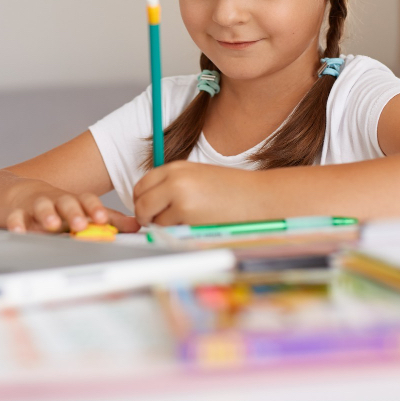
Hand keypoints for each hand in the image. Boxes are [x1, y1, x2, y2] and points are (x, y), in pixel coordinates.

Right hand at [5, 181, 139, 233]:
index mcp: (74, 201)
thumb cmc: (57, 207)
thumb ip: (109, 219)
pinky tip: (19, 231)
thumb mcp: (82, 211)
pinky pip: (15, 217)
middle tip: (80, 224)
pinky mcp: (17, 212)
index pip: (87, 201)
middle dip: (74, 213)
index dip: (95, 209)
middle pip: (66, 202)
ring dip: (47, 214)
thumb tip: (138, 225)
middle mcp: (57, 200)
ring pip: (42, 206)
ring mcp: (36, 205)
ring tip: (52, 224)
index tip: (102, 219)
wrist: (18, 193)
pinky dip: (17, 223)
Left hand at [132, 161, 256, 225]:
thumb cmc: (232, 191)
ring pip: (151, 218)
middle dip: (145, 215)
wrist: (259, 198)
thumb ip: (173, 186)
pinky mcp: (186, 213)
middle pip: (140, 201)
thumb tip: (149, 204)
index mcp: (176, 168)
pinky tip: (194, 226)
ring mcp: (179, 195)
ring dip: (162, 226)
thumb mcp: (198, 178)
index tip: (149, 209)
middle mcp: (174, 178)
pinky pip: (166, 229)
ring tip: (185, 222)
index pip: (142, 184)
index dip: (142, 200)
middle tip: (156, 223)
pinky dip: (175, 232)